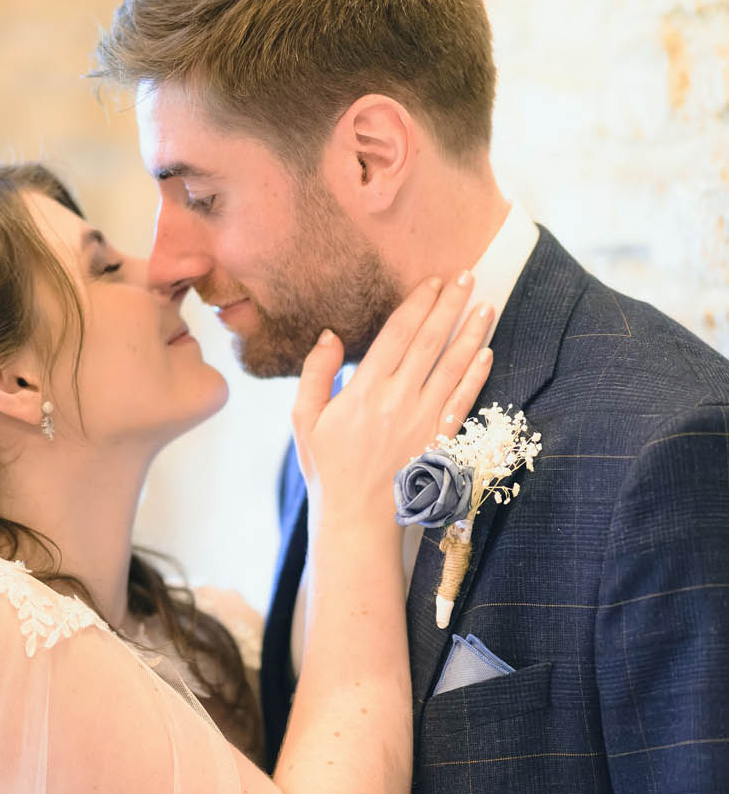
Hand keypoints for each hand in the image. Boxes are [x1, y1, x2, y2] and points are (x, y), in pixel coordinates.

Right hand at [291, 273, 492, 532]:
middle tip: (467, 274)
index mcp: (363, 391)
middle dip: (450, 305)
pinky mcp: (440, 440)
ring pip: (453, 366)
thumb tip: (330, 335)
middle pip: (429, 341)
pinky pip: (464, 401)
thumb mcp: (304, 420)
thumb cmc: (327, 469)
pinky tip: (488, 353)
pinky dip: (478, 375)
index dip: (417, 304)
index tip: (432, 280)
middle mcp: (398, 400)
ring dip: (472, 332)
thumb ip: (315, 373)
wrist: (356, 520)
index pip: (396, 334)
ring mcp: (423, 420)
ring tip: (486, 304)